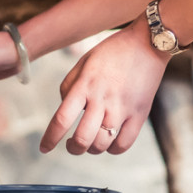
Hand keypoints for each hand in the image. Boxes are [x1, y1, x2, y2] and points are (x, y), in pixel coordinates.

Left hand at [41, 25, 169, 155]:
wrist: (148, 43)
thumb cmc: (113, 51)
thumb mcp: (83, 62)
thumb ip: (69, 86)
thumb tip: (65, 111)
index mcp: (85, 85)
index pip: (62, 119)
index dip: (50, 139)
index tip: (44, 148)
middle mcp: (102, 99)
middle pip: (82, 139)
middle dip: (73, 149)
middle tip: (71, 146)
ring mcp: (122, 108)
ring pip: (102, 145)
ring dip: (92, 149)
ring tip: (91, 141)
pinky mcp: (140, 114)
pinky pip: (123, 144)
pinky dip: (113, 149)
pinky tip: (109, 141)